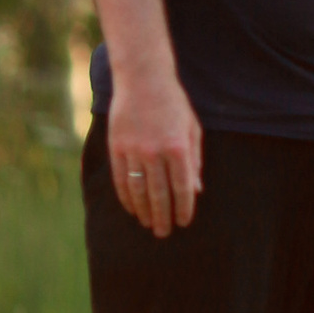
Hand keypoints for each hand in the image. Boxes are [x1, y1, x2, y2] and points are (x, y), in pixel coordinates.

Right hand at [107, 67, 202, 236]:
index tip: (184, 222)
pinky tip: (132, 208)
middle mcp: (156, 152)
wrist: (143, 79)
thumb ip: (194, 160)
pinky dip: (126, 197)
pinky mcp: (117, 147)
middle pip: (159, 194)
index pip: (182, 187)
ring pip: (138, 191)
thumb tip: (196, 190)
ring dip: (144, 211)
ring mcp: (134, 151)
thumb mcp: (192, 128)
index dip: (184, 208)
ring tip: (149, 224)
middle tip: (165, 233)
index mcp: (178, 147)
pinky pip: (121, 180)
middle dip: (163, 217)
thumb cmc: (173, 104)